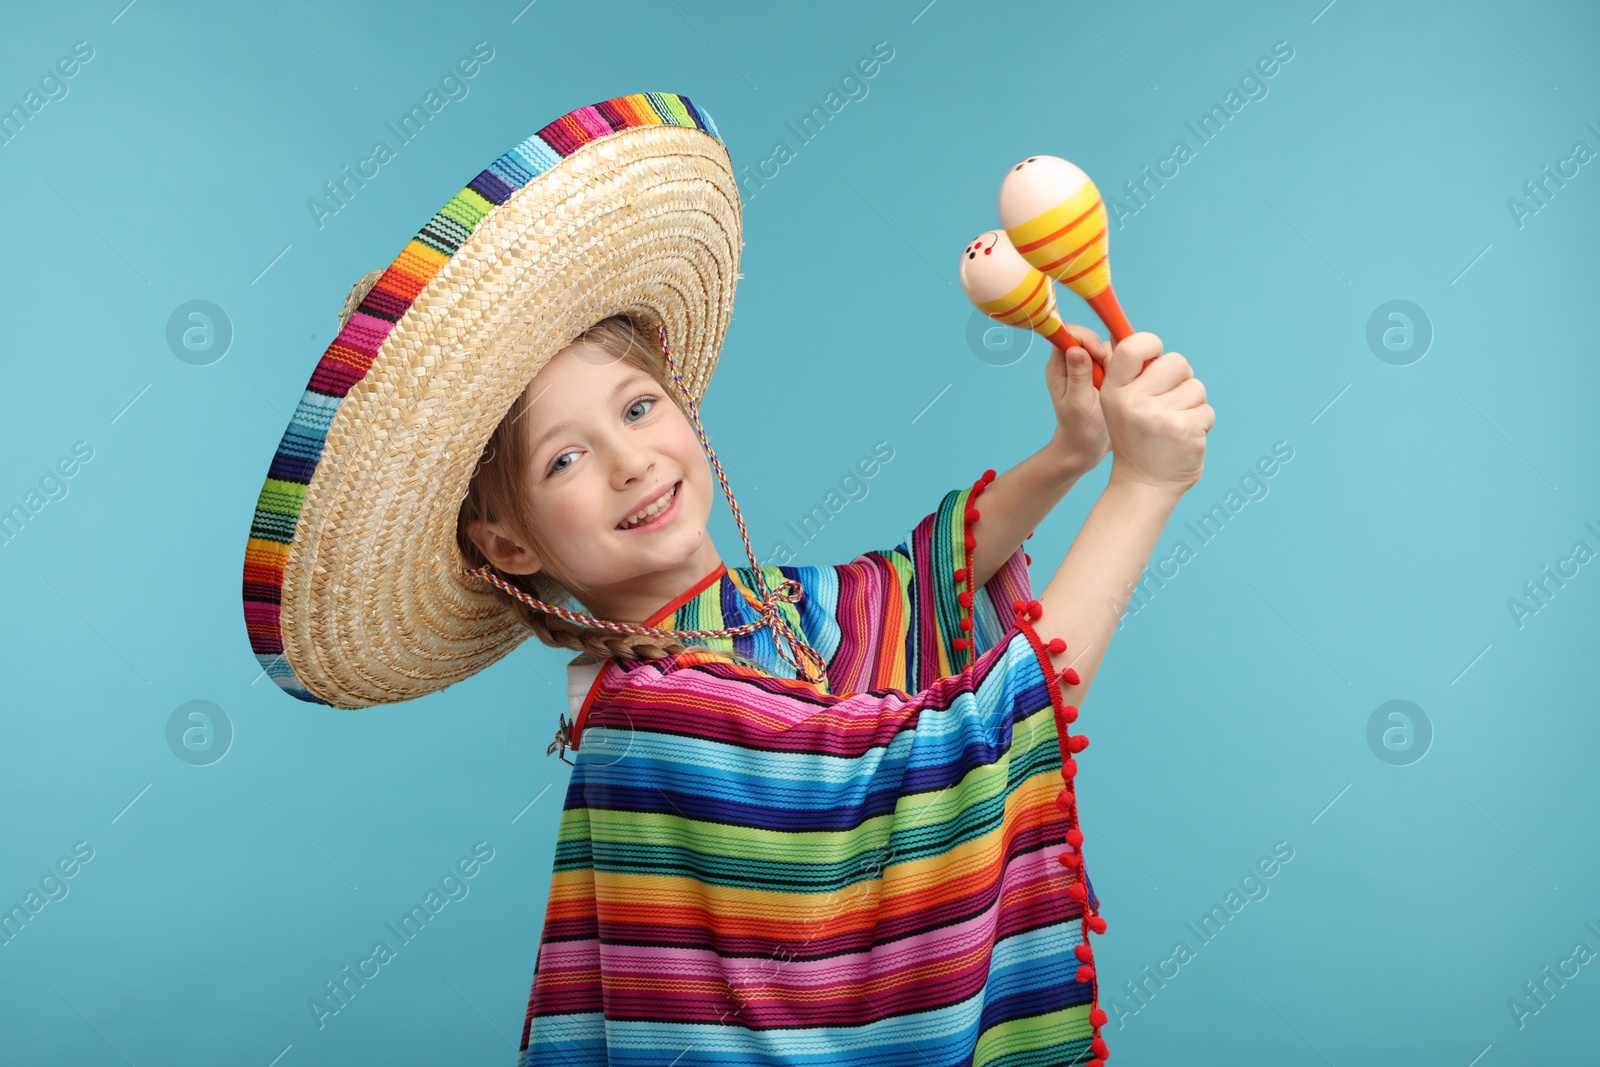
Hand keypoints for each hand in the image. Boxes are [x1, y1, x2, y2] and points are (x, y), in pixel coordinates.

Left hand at [1044, 323, 1111, 474]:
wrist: (1087, 447)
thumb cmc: (1080, 429)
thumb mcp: (1079, 404)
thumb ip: (1078, 376)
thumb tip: (1076, 349)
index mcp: (1059, 367)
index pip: (1069, 334)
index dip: (1087, 338)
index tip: (1100, 356)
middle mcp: (1073, 362)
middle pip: (1093, 339)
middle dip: (1107, 354)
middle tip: (1112, 378)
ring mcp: (1089, 367)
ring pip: (1109, 349)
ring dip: (1118, 364)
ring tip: (1117, 387)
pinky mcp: (1104, 374)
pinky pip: (1118, 361)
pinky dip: (1125, 370)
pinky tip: (1125, 387)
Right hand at [1099, 332, 1213, 498]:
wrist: (1143, 485)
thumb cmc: (1136, 438)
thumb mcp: (1120, 405)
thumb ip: (1134, 375)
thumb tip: (1152, 344)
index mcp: (1115, 391)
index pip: (1134, 346)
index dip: (1151, 346)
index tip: (1154, 361)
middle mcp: (1134, 401)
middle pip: (1176, 361)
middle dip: (1180, 378)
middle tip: (1168, 401)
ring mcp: (1160, 416)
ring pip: (1196, 387)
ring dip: (1192, 404)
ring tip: (1174, 424)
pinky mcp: (1185, 429)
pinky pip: (1207, 410)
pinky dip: (1201, 423)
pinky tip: (1183, 438)